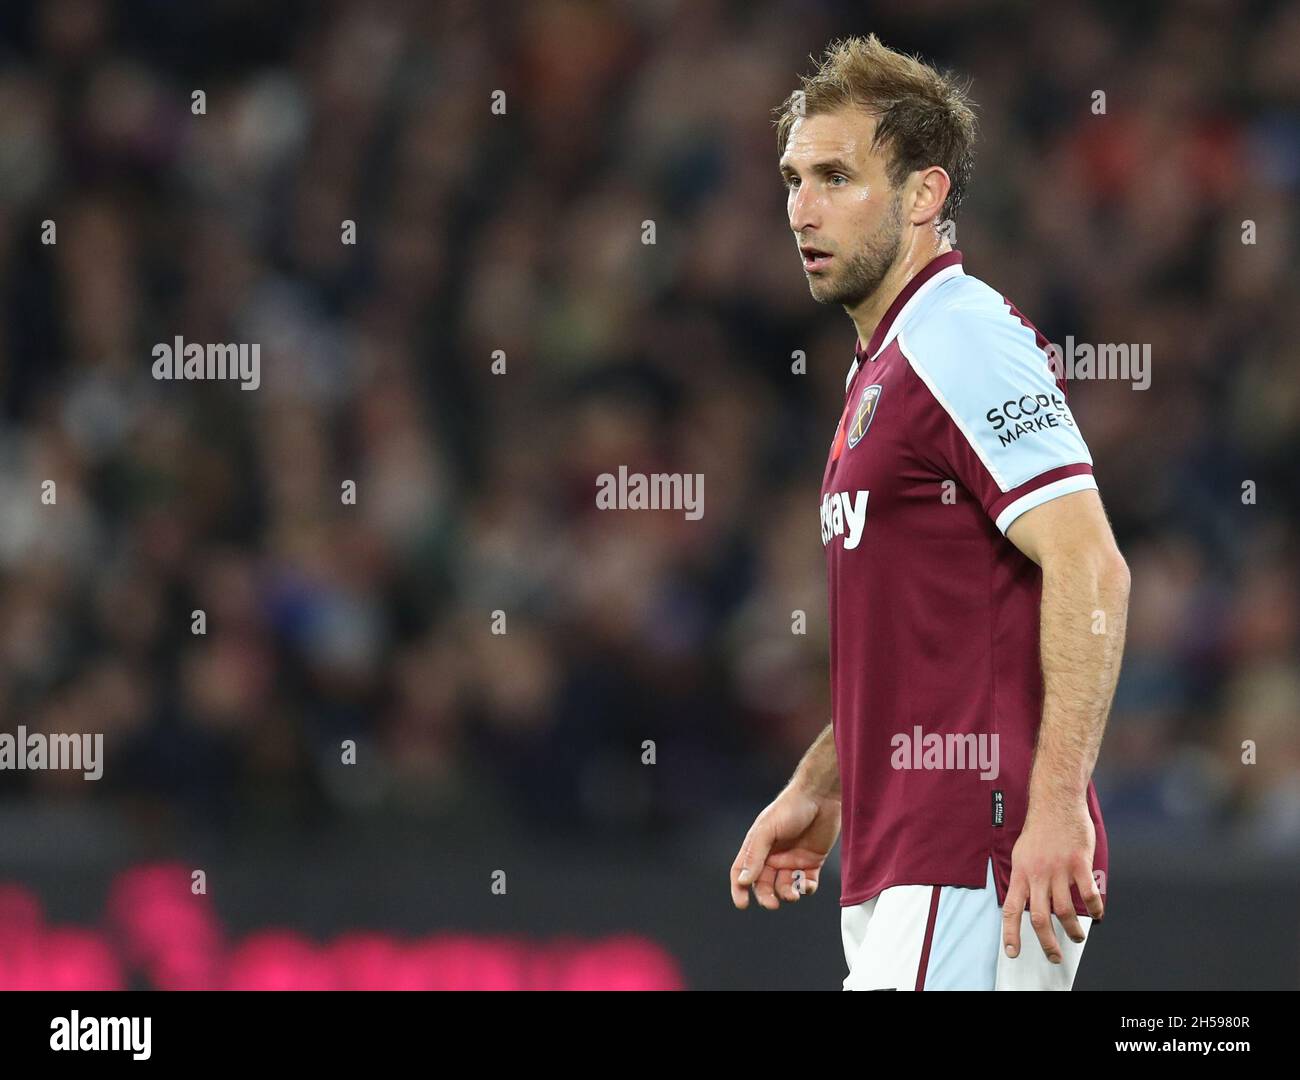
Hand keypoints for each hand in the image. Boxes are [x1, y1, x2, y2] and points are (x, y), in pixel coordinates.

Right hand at [730, 785, 840, 909]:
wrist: (822, 796)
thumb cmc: (790, 807)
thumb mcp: (767, 830)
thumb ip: (755, 855)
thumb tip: (743, 881)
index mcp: (758, 846)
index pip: (742, 871)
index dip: (739, 888)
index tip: (742, 904)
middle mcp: (773, 855)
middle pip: (763, 884)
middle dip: (766, 896)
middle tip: (772, 904)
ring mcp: (793, 859)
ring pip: (785, 887)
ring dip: (787, 894)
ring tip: (794, 893)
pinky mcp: (812, 861)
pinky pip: (806, 883)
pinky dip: (805, 889)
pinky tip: (807, 884)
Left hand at [1002, 801, 1103, 962]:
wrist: (1055, 802)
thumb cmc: (1040, 829)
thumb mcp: (1022, 853)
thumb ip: (1026, 879)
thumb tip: (1028, 903)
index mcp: (1021, 872)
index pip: (1011, 909)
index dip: (1011, 933)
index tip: (1013, 952)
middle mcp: (1037, 873)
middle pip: (1039, 917)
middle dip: (1047, 942)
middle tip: (1055, 956)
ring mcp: (1058, 869)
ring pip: (1064, 910)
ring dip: (1072, 929)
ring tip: (1076, 936)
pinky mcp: (1079, 863)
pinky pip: (1088, 893)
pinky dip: (1095, 908)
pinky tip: (1098, 914)